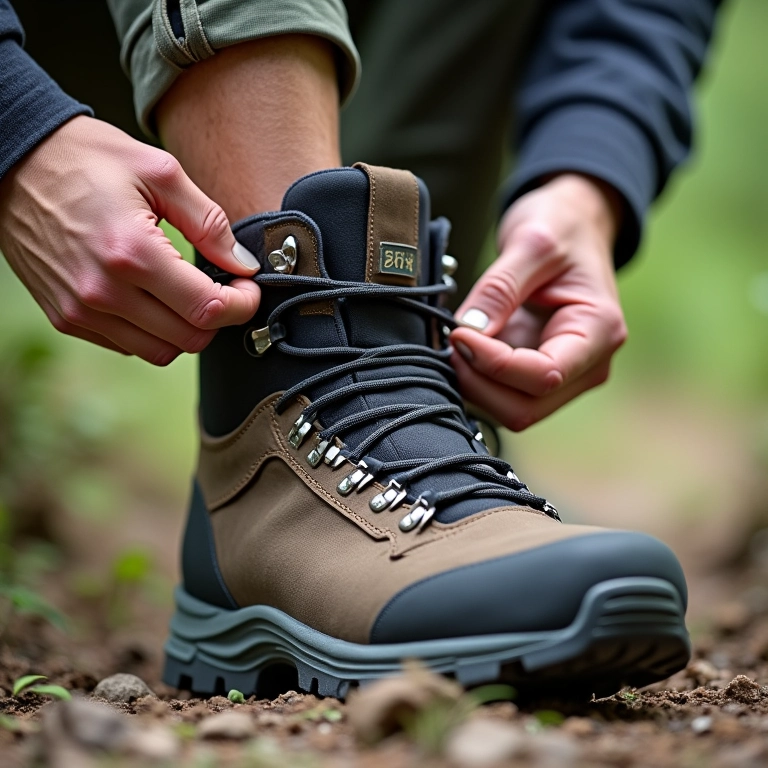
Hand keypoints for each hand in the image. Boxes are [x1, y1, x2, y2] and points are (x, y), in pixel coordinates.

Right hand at [0, 116, 260, 364]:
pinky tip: (153, 297)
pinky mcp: (66, 318)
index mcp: (132, 252)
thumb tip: (243, 265)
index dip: (241, 305)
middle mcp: (103, 292)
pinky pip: (128, 345)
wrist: (14, 161)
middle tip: (225, 289)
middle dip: (219, 318)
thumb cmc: (86, 159)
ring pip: (161, 351)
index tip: (247, 288)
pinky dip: (152, 331)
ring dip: (186, 329)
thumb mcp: (159, 172)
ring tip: (189, 294)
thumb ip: (209, 222)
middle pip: (190, 339)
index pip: (207, 310)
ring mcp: (81, 310)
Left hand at [450, 173, 627, 430]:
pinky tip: (463, 346)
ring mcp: (564, 376)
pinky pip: (502, 395)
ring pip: (510, 410)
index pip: (544, 376)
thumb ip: (500, 287)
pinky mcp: (538, 375)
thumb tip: (469, 331)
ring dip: (474, 384)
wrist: (574, 225)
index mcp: (600, 332)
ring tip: (455, 340)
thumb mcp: (532, 243)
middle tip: (450, 341)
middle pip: (525, 408)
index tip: (458, 333)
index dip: (494, 364)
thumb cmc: (563, 227)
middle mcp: (588, 366)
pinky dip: (476, 379)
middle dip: (479, 382)